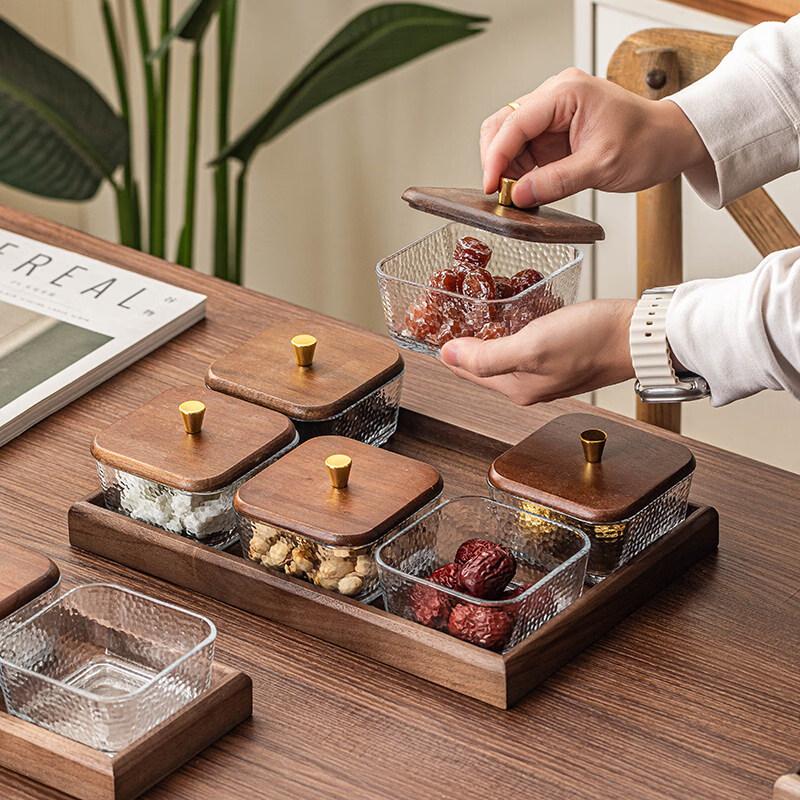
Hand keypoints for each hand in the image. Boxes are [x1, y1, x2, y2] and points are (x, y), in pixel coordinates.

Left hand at [439, 299, 635, 404]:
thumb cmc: (591, 340)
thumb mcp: (531, 348)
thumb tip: (446, 355)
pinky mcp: (563, 356)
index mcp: (517, 388)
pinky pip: (525, 344)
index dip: (446, 350)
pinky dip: (513, 329)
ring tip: (473, 311)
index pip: (466, 370)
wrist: (638, 336)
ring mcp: (547, 372)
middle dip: (464, 342)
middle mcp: (529, 385)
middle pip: (483, 364)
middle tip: (447, 315)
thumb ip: (486, 356)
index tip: (430, 327)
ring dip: (487, 335)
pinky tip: (512, 312)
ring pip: (504, 354)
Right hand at [480, 68, 709, 206]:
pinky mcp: (553, 132)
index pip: (515, 121)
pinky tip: (525, 188)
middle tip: (500, 192)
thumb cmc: (647, 143)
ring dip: (507, 168)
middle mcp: (555, 97)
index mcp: (567, 92)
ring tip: (516, 194)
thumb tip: (519, 195)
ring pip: (509, 138)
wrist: (668, 142)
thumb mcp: (601, 167)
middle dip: (496, 159)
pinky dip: (519, 171)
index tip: (492, 186)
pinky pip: (524, 150)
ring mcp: (552, 114)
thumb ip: (556, 181)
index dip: (497, 155)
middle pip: (503, 124)